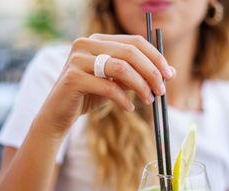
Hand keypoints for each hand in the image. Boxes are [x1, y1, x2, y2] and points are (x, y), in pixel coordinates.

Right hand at [38, 34, 175, 134]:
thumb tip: (167, 73)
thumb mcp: (115, 82)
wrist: (58, 113)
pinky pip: (108, 87)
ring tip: (149, 100)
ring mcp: (77, 59)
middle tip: (162, 90)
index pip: (134, 41)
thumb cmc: (89, 95)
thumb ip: (136, 75)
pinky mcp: (73, 78)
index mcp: (98, 40)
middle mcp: (86, 44)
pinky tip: (130, 108)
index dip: (155, 57)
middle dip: (151, 72)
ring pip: (121, 68)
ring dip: (140, 86)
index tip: (169, 74)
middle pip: (130, 52)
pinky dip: (123, 99)